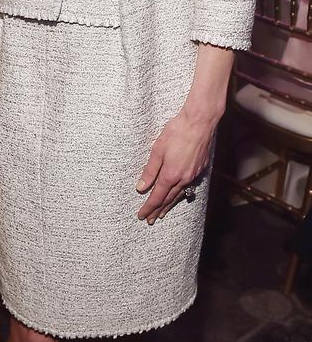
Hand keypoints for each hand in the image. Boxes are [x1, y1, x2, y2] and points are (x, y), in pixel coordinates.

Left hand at [136, 108, 216, 224]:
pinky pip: (188, 186)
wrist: (199, 122)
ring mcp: (193, 174)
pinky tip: (178, 195)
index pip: (157, 197)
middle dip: (158, 210)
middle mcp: (183, 178)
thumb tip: (141, 188)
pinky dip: (180, 194)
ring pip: (179, 195)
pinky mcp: (200, 169)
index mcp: (171, 174)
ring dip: (169, 205)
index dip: (149, 207)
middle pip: (168, 199)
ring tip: (162, 213)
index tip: (142, 215)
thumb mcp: (157, 149)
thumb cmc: (177, 132)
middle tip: (150, 220)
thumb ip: (149, 170)